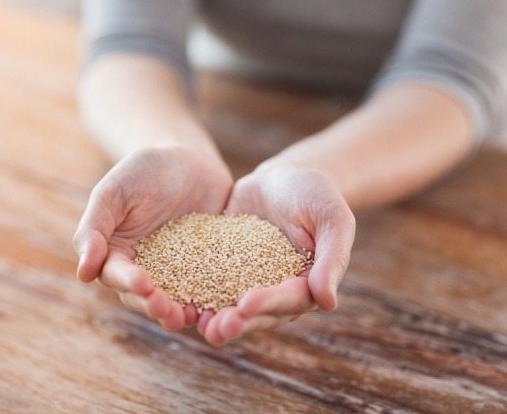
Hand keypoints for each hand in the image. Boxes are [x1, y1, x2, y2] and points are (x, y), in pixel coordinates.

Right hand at [73, 146, 232, 330]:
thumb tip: (83, 273)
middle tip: (169, 311)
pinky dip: (213, 299)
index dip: (128, 283)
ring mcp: (178, 272)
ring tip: (193, 318)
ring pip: (176, 300)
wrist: (188, 159)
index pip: (117, 275)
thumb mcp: (114, 191)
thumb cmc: (144, 170)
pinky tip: (222, 305)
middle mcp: (145, 270)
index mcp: (117, 255)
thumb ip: (94, 228)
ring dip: (182, 313)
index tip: (143, 285)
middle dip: (156, 306)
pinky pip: (209, 287)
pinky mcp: (207, 268)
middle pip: (146, 297)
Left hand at [198, 164, 354, 345]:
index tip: (247, 304)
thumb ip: (332, 258)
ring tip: (194, 322)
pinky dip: (193, 291)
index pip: (288, 300)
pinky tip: (174, 296)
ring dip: (213, 317)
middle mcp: (274, 290)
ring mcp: (247, 281)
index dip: (268, 304)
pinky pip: (207, 282)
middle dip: (236, 322)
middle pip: (256, 313)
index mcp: (305, 285)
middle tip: (215, 329)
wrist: (285, 177)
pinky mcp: (223, 267)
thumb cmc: (317, 195)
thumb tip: (328, 301)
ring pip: (230, 305)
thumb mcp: (333, 219)